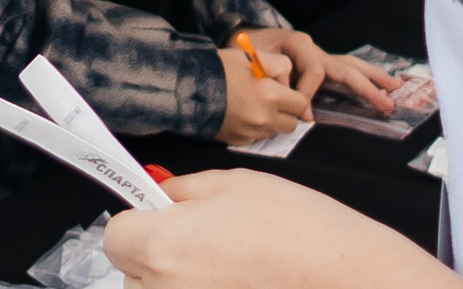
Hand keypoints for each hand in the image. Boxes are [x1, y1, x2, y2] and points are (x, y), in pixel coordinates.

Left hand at [104, 170, 462, 287]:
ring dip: (179, 277)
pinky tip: (241, 279)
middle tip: (202, 236)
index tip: (161, 214)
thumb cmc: (295, 226)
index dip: (138, 220)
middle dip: (156, 252)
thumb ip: (183, 191)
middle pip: (134, 270)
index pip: (116, 235)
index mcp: (161, 247)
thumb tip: (159, 193)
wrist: (346, 274)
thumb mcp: (232, 184)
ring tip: (228, 262)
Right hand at [213, 43, 313, 145]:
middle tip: (272, 99)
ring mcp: (250, 132)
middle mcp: (263, 118)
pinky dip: (255, 128)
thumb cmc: (220, 68)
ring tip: (254, 104)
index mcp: (270, 95)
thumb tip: (289, 77)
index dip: (295, 96)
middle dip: (286, 112)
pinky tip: (242, 113)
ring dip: (271, 121)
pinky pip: (257, 137)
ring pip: (274, 131)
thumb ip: (278, 64)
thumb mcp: (251, 57)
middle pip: (291, 123)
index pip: (301, 104)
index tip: (285, 91)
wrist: (187, 87)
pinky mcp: (238, 141)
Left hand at [240, 28, 400, 114]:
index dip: (310, 94)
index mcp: (299, 44)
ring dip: (373, 78)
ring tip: (395, 87)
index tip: (303, 114)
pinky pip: (345, 69)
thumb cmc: (247, 50)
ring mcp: (319, 55)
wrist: (241, 39)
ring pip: (351, 65)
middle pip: (346, 67)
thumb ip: (276, 79)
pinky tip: (379, 83)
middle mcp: (314, 48)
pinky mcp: (320, 63)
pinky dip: (363, 76)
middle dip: (367, 85)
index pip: (315, 72)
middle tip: (388, 100)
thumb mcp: (256, 61)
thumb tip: (298, 103)